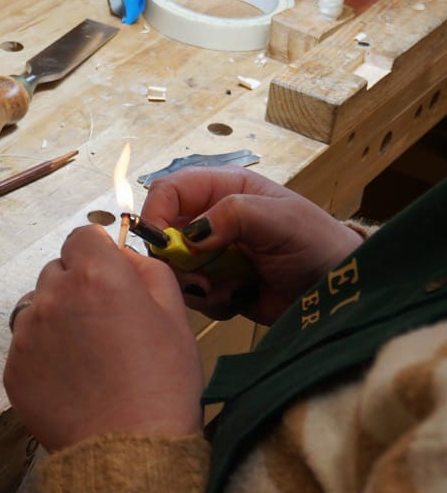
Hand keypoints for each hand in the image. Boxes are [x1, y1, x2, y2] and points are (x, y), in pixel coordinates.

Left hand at [3, 224, 203, 452]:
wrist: (128, 451)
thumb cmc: (162, 384)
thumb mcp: (174, 315)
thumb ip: (147, 269)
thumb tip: (122, 256)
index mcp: (95, 275)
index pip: (82, 237)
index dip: (98, 255)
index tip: (110, 278)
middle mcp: (52, 296)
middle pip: (57, 271)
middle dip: (77, 287)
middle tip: (105, 324)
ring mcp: (26, 334)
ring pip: (38, 308)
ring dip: (57, 319)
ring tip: (88, 356)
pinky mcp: (12, 369)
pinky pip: (26, 346)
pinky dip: (45, 355)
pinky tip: (73, 380)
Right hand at [141, 168, 363, 324]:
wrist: (336, 289)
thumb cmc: (316, 242)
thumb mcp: (279, 219)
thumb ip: (233, 215)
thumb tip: (188, 236)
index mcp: (223, 189)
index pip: (169, 190)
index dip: (156, 213)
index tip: (160, 243)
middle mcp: (211, 220)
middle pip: (163, 236)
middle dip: (177, 261)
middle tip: (203, 278)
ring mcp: (212, 255)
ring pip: (175, 271)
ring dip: (199, 285)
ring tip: (233, 288)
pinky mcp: (218, 286)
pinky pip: (194, 297)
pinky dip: (213, 302)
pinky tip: (242, 297)